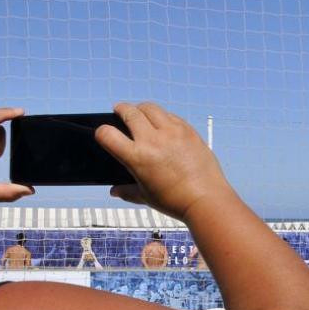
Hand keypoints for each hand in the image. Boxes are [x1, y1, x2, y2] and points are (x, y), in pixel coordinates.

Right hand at [95, 102, 231, 219]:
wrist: (206, 199)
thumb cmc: (174, 201)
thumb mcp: (146, 196)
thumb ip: (127, 191)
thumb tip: (114, 191)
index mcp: (137, 157)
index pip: (107, 134)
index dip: (102, 133)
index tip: (105, 134)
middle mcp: (153, 140)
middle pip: (130, 112)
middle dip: (121, 109)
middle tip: (119, 111)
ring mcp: (172, 132)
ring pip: (150, 107)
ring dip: (141, 109)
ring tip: (140, 113)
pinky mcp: (188, 130)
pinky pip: (170, 115)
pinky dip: (162, 116)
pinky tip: (162, 124)